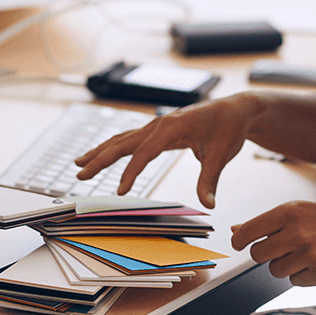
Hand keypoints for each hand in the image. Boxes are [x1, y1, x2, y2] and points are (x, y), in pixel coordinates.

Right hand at [74, 94, 261, 207]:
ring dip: (100, 151)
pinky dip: (114, 147)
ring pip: (123, 138)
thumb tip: (208, 205)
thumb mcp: (222, 154)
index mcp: (173, 126)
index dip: (131, 173)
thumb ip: (210, 180)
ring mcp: (158, 124)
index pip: (145, 152)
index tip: (119, 192)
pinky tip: (101, 154)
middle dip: (100, 159)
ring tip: (79, 164)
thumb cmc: (229, 128)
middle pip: (123, 142)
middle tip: (79, 175)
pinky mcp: (160, 129)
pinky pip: (131, 139)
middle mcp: (160, 123)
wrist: (236, 109)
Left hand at [230, 201, 315, 285]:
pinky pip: (295, 281)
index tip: (238, 244)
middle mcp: (296, 231)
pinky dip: (304, 276)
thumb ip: (267, 223)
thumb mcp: (300, 211)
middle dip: (266, 255)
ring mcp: (309, 253)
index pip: (249, 231)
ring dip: (287, 266)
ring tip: (308, 252)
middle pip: (259, 255)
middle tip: (283, 248)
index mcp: (289, 211)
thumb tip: (235, 230)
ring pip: (276, 271)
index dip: (239, 241)